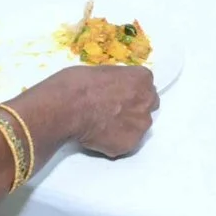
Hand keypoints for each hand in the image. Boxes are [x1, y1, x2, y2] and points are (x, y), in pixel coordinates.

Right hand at [29, 65, 157, 157]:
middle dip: (133, 109)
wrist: (68, 107)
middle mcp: (147, 101)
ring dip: (125, 127)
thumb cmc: (79, 83)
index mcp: (142, 79)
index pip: (145, 86)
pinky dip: (114, 142)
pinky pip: (124, 143)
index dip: (131, 92)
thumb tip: (116, 90)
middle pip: (147, 106)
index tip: (119, 96)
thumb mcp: (103, 71)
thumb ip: (118, 82)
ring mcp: (140, 125)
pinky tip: (98, 136)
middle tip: (113, 112)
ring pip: (138, 127)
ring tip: (102, 126)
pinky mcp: (129, 144)